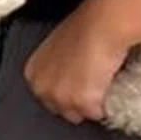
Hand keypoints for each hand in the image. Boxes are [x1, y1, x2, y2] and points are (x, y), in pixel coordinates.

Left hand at [23, 0, 134, 123]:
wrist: (102, 24)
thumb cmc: (84, 28)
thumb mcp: (57, 49)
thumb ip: (55, 69)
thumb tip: (67, 79)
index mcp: (33, 74)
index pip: (46, 97)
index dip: (65, 91)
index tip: (77, 84)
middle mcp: (42, 89)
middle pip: (60, 110)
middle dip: (76, 102)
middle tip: (91, 84)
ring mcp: (61, 98)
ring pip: (79, 114)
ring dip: (91, 104)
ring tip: (100, 82)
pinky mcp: (83, 104)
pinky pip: (98, 114)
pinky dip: (105, 103)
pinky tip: (107, 83)